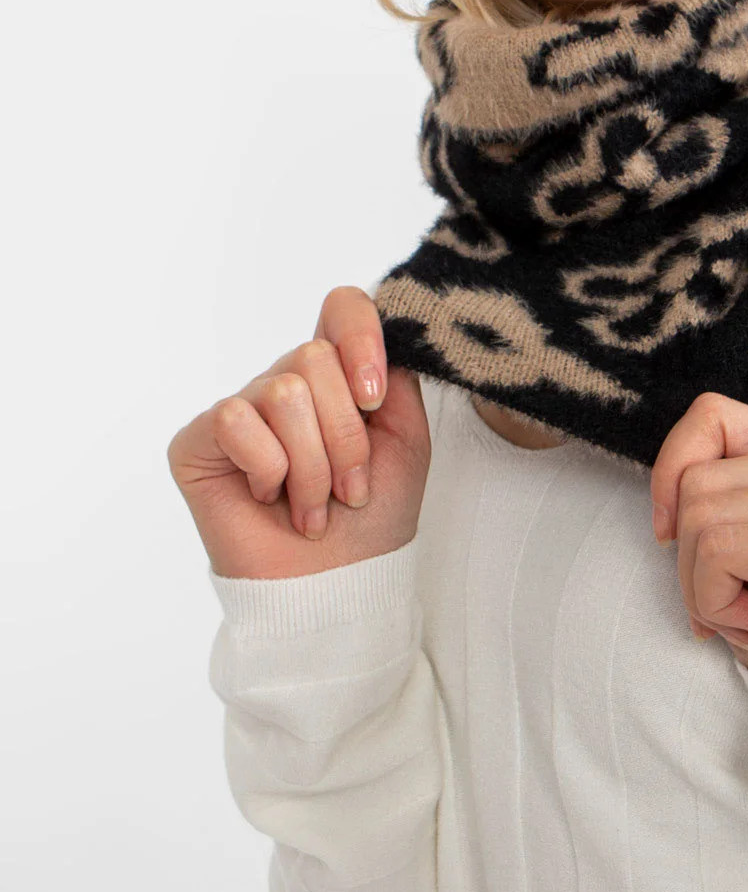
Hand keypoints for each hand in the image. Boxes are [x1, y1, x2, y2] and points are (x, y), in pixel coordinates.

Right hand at [167, 285, 429, 580]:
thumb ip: (394, 376)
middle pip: (314, 358)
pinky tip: (269, 499)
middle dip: (345, 437)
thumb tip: (375, 327)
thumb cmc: (372, 517)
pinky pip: (237, 421)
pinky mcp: (198, 440)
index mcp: (336, 376)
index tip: (374, 400)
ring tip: (313, 505)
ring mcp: (241, 410)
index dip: (361, 338)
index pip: (342, 306)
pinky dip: (268, 470)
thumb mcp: (405, 439)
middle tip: (348, 488)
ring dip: (313, 465)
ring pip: (283, 393)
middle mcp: (285, 382)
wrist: (337, 584)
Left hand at [650, 392, 747, 705]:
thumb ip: (717, 492)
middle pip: (698, 478)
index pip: (715, 415)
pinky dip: (714, 602)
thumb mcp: (743, 540)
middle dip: (686, 553)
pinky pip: (720, 552)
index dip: (672, 467)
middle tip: (727, 598)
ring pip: (701, 516)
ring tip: (744, 612)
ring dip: (700, 585)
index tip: (669, 531)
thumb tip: (668, 485)